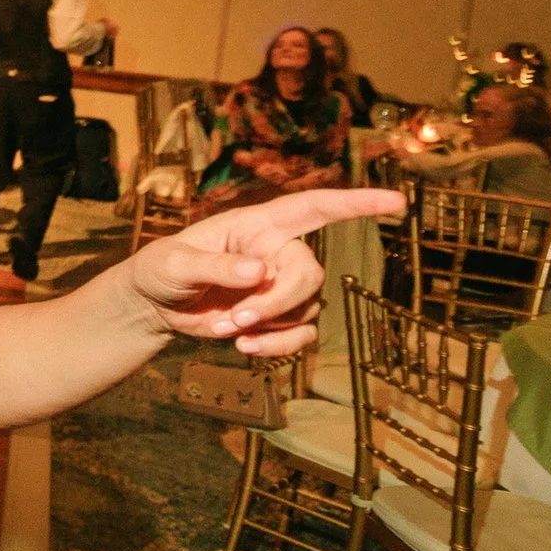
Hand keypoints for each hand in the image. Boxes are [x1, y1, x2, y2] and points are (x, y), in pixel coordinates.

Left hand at [126, 188, 403, 356]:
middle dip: (278, 301)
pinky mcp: (279, 318)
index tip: (395, 202)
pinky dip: (276, 346)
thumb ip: (214, 266)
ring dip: (270, 325)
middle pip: (309, 273)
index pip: (313, 208)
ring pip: (307, 306)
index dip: (356, 203)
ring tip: (227, 327)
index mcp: (257, 225)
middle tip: (237, 318)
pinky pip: (300, 333)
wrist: (154, 306)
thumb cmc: (162, 269)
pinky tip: (243, 347)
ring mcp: (281, 286)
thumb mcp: (175, 263)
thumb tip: (258, 271)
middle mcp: (277, 252)